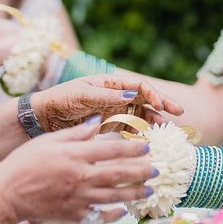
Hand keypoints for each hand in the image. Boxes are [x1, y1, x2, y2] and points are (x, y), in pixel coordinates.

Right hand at [0, 121, 155, 223]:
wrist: (5, 195)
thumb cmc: (24, 163)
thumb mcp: (48, 141)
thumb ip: (75, 133)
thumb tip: (98, 121)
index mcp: (75, 156)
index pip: (111, 150)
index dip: (132, 148)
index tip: (147, 146)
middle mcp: (80, 178)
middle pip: (118, 174)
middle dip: (141, 171)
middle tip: (157, 169)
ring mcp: (78, 200)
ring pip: (114, 197)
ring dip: (134, 193)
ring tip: (149, 190)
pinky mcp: (72, 216)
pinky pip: (98, 216)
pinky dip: (113, 215)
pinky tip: (123, 211)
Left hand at [30, 74, 182, 131]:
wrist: (43, 117)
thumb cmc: (61, 99)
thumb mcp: (83, 95)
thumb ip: (107, 96)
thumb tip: (132, 96)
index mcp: (110, 83)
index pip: (138, 86)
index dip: (152, 95)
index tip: (159, 106)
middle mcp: (115, 95)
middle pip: (144, 99)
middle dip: (162, 106)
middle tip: (178, 114)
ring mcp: (113, 110)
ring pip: (140, 114)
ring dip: (153, 121)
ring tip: (165, 130)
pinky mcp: (109, 125)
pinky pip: (129, 128)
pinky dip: (139, 133)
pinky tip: (148, 140)